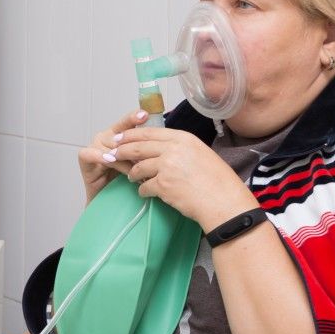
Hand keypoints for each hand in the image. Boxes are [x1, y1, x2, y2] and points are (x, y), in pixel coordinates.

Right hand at [76, 110, 154, 202]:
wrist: (110, 201)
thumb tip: (161, 145)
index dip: (135, 118)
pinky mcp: (84, 157)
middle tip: (146, 161)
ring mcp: (94, 146)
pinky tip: (109, 160)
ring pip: (109, 147)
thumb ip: (144, 151)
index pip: (128, 122)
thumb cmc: (124, 181)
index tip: (145, 115)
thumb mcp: (138, 163)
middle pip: (119, 137)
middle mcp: (106, 137)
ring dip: (122, 159)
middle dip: (133, 149)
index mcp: (119, 134)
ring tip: (133, 172)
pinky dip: (100, 157)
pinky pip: (90, 153)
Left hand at [103, 126, 257, 231]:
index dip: (132, 135)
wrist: (222, 201)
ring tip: (132, 177)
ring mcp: (167, 166)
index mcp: (183, 138)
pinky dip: (143, 190)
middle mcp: (174, 148)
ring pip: (139, 167)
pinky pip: (144, 186)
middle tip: (112, 154)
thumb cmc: (217, 180)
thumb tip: (161, 150)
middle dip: (122, 151)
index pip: (150, 132)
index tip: (120, 137)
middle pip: (138, 147)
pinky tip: (145, 193)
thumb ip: (180, 149)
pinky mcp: (163, 185)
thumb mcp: (200, 154)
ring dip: (133, 173)